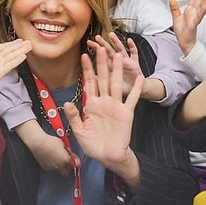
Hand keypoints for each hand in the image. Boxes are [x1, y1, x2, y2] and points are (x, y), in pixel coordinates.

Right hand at [15, 120, 72, 175]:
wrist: (38, 143)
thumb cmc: (50, 141)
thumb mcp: (63, 143)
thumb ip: (68, 151)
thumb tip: (70, 154)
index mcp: (66, 160)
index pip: (74, 165)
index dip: (74, 162)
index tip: (74, 160)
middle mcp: (60, 166)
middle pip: (67, 172)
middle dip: (67, 168)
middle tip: (66, 162)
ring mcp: (52, 168)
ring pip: (59, 171)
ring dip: (60, 167)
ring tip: (57, 159)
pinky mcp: (46, 168)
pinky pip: (52, 169)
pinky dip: (53, 166)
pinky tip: (51, 159)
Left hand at [66, 48, 142, 186]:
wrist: (108, 156)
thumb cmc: (93, 144)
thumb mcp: (79, 130)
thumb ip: (73, 116)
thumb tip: (66, 103)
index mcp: (92, 104)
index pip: (89, 83)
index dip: (87, 70)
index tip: (83, 56)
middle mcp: (104, 101)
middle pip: (104, 78)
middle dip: (101, 64)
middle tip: (100, 48)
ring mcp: (116, 106)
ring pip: (117, 84)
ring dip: (117, 71)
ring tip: (118, 56)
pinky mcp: (127, 113)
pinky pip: (132, 99)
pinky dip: (136, 89)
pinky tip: (139, 78)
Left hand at [87, 33, 141, 95]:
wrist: (134, 91)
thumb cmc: (121, 88)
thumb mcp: (109, 86)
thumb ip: (100, 83)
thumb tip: (88, 81)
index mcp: (110, 67)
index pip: (102, 56)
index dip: (96, 49)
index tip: (89, 43)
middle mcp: (117, 62)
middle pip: (109, 51)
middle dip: (103, 44)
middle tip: (97, 37)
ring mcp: (126, 61)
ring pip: (120, 49)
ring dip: (116, 42)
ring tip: (111, 35)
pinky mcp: (135, 63)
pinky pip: (134, 53)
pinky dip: (132, 47)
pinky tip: (129, 40)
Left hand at [169, 0, 205, 55]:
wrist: (184, 41)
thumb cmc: (182, 31)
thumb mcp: (176, 17)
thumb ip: (174, 8)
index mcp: (190, 10)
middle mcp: (194, 13)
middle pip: (199, 0)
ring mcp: (196, 18)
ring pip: (201, 7)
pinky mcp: (195, 23)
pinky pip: (199, 17)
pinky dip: (202, 11)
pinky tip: (204, 6)